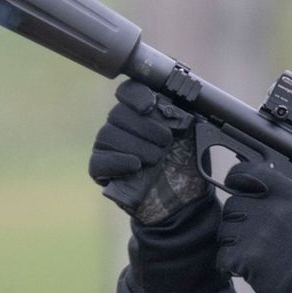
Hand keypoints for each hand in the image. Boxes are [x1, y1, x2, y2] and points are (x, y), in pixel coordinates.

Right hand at [89, 81, 209, 224]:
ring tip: (155, 159)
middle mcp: (120, 125)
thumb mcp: (192, 135)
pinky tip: (135, 166)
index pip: (128, 91)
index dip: (136, 96)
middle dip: (145, 128)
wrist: (183, 200)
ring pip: (107, 135)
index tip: (150, 106)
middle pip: (118, 113)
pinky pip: (99, 161)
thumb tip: (183, 94)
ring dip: (136, 146)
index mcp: (141, 111)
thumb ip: (185, 113)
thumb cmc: (185, 164)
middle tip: (166, 143)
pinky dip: (118, 161)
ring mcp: (108, 148)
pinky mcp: (100, 170)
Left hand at [217, 161, 291, 292]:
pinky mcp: (246, 256)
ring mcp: (257, 232)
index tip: (234, 185)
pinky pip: (223, 255)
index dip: (236, 179)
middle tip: (251, 236)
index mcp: (289, 194)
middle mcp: (272, 208)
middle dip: (237, 220)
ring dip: (232, 242)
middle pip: (232, 203)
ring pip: (225, 229)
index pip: (248, 171)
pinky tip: (246, 269)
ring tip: (253, 255)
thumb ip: (281, 199)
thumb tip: (256, 190)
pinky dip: (230, 265)